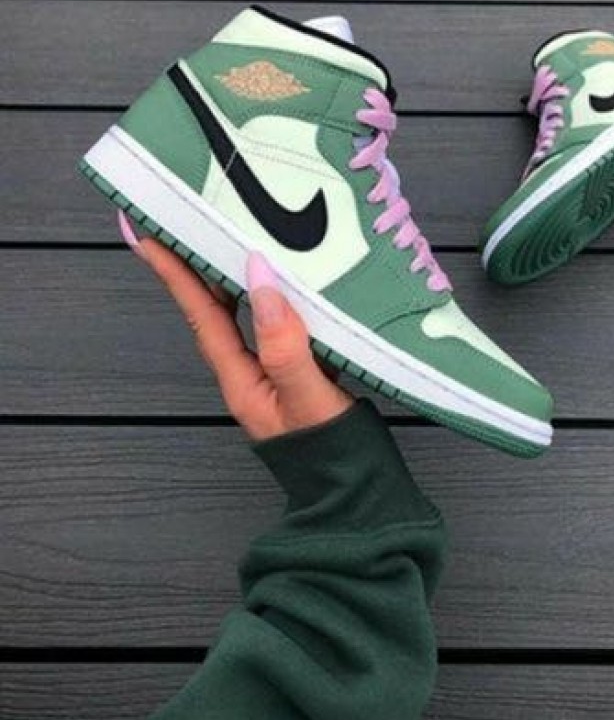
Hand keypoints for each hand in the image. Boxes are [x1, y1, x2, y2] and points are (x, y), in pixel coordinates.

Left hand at [118, 213, 352, 440]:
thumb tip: (262, 283)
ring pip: (242, 317)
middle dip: (194, 269)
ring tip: (226, 242)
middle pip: (213, 312)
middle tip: (184, 227)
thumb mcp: (307, 398)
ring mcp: (271, 374)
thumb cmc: (331, 454)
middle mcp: (248, 374)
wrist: (356, 492)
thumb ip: (284, 344)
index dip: (176, 275)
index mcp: (241, 380)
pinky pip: (272, 325)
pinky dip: (269, 298)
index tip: (150, 237)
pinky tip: (284, 283)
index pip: (201, 316)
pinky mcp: (296, 372)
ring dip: (229, 280)